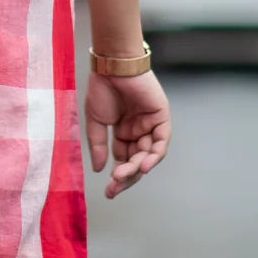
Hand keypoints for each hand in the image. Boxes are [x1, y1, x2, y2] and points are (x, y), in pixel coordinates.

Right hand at [84, 69, 170, 198]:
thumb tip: (98, 169)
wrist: (112, 65)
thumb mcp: (96, 121)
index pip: (123, 160)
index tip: (108, 191)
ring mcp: (151, 125)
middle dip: (126, 176)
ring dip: (136, 168)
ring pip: (148, 155)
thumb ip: (99, 145)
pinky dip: (154, 155)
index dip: (117, 177)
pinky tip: (143, 166)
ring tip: (122, 176)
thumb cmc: (102, 88)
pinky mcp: (161, 117)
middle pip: (136, 161)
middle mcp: (139, 131)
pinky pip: (160, 142)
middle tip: (114, 188)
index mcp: (124, 132)